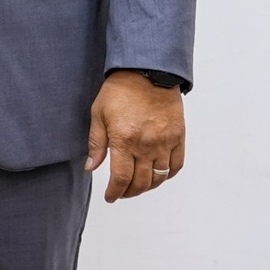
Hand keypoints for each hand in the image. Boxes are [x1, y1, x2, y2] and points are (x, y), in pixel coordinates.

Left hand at [87, 70, 185, 201]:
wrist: (147, 72)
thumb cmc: (119, 91)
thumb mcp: (98, 114)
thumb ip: (96, 144)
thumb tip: (90, 168)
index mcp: (124, 140)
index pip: (121, 178)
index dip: (115, 192)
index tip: (110, 197)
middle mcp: (146, 145)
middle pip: (141, 182)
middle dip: (129, 193)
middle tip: (121, 193)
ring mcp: (165, 142)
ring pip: (159, 177)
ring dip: (148, 187)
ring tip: (137, 186)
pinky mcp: (178, 137)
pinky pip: (176, 165)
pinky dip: (168, 175)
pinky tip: (158, 175)